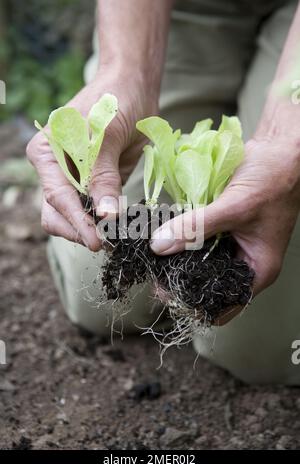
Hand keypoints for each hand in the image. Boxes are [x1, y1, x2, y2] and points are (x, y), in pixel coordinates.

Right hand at [27, 67, 157, 250]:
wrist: (132, 87)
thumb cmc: (115, 101)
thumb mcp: (108, 135)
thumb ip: (104, 175)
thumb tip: (105, 215)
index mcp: (46, 153)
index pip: (57, 196)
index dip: (76, 221)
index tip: (96, 240)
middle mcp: (54, 170)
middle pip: (57, 213)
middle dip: (79, 230)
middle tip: (106, 243)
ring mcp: (73, 180)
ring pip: (72, 217)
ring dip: (91, 229)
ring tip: (115, 236)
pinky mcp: (92, 186)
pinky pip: (93, 211)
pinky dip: (103, 222)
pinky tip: (120, 225)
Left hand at [150, 137, 299, 315]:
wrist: (280, 148)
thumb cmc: (274, 178)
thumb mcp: (235, 206)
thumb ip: (197, 227)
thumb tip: (160, 245)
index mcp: (257, 270)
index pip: (224, 306)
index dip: (194, 304)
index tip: (166, 292)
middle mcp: (245, 261)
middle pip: (208, 283)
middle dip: (181, 280)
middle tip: (154, 272)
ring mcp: (233, 244)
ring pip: (200, 260)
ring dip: (180, 257)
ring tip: (155, 255)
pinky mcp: (222, 227)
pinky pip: (199, 239)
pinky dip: (184, 237)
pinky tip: (166, 235)